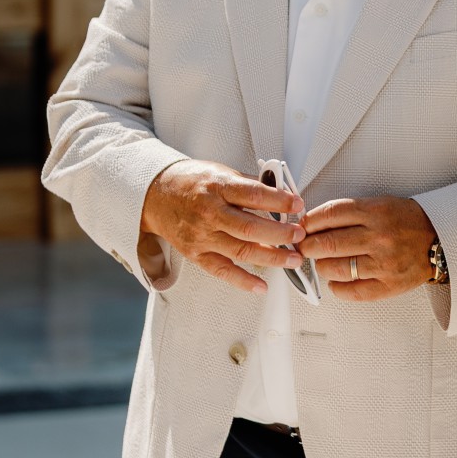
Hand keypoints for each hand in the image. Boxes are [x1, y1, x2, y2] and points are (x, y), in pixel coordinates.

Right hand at [139, 159, 304, 294]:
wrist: (157, 194)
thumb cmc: (192, 182)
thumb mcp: (222, 172)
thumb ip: (249, 184)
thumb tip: (281, 193)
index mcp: (218, 187)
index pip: (254, 195)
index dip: (279, 200)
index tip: (298, 204)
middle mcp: (210, 213)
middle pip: (250, 228)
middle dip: (280, 234)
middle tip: (299, 236)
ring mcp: (202, 236)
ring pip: (241, 251)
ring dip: (271, 258)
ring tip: (291, 259)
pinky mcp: (197, 254)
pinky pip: (223, 271)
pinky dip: (243, 281)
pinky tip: (261, 285)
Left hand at [304, 194, 434, 300]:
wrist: (440, 239)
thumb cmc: (407, 221)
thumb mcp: (380, 204)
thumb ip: (350, 213)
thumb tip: (314, 224)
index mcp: (375, 212)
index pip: (330, 215)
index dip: (309, 222)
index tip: (302, 227)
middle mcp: (378, 237)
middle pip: (327, 244)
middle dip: (308, 247)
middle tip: (304, 248)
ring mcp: (383, 264)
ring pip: (335, 269)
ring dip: (321, 267)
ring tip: (322, 263)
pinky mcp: (388, 285)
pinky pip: (352, 291)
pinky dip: (336, 288)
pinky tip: (335, 281)